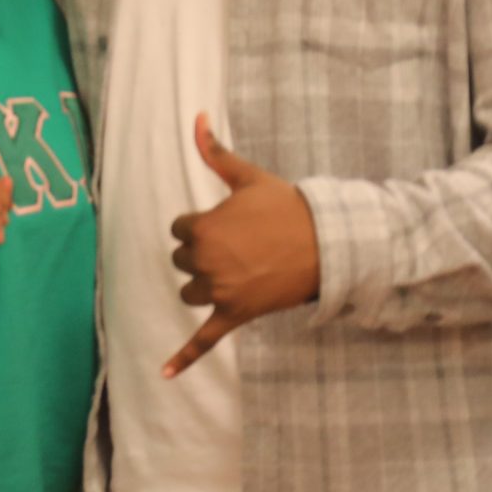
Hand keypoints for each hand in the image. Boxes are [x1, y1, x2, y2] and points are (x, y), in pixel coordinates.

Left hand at [164, 115, 319, 377]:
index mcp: (203, 229)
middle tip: (239, 244)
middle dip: (204, 253)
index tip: (230, 222)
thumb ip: (215, 152)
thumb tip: (195, 117)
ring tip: (238, 270)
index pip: (180, 229)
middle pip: (182, 261)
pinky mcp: (234, 316)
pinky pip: (203, 340)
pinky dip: (182, 359)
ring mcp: (220, 292)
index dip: (202, 224)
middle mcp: (206, 263)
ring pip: (190, 292)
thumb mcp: (248, 178)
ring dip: (204, 284)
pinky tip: (163, 375)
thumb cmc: (287, 207)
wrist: (327, 244)